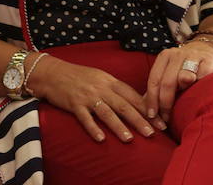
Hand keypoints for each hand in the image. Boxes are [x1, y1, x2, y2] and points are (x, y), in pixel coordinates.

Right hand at [28, 56, 165, 142]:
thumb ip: (116, 89)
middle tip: (152, 133)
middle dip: (139, 120)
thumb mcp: (99, 77)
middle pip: (123, 105)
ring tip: (130, 139)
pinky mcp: (73, 104)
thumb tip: (138, 102)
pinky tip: (101, 138)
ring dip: (119, 126)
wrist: (51, 72)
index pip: (132, 95)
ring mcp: (86, 96)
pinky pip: (84, 118)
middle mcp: (100, 88)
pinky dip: (93, 128)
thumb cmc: (78, 76)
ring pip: (106, 112)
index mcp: (109, 81)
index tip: (160, 121)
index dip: (147, 108)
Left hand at [144, 41, 212, 122]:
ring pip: (184, 78)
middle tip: (166, 118)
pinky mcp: (210, 60)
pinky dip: (201, 87)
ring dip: (184, 94)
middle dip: (165, 103)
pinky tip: (201, 93)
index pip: (153, 80)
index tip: (152, 115)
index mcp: (164, 57)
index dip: (151, 100)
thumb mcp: (170, 71)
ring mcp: (193, 56)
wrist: (208, 49)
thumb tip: (146, 108)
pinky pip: (203, 77)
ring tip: (185, 103)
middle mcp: (176, 54)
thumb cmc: (185, 66)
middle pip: (167, 82)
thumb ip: (159, 87)